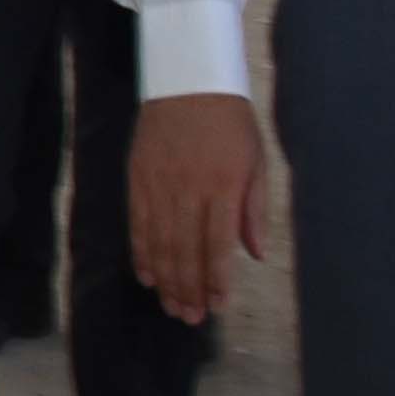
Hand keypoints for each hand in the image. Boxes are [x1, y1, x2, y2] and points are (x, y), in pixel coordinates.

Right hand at [129, 93, 270, 322]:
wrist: (188, 78)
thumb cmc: (231, 121)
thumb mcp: (257, 160)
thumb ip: (255, 209)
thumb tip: (254, 254)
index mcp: (224, 186)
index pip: (217, 246)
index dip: (216, 281)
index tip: (218, 306)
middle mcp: (188, 189)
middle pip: (185, 251)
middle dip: (188, 289)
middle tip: (190, 317)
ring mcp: (159, 184)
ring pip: (159, 243)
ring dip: (166, 279)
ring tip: (171, 305)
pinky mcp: (137, 177)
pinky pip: (138, 223)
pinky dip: (141, 252)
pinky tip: (147, 275)